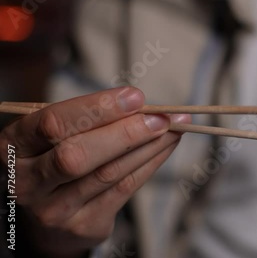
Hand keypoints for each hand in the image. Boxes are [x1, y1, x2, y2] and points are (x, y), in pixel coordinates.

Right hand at [0, 87, 189, 256]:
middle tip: (161, 117)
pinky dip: (150, 164)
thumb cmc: (54, 160)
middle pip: (78, 155)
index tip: (135, 97)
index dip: (97, 108)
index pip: (54, 123)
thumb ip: (87, 121)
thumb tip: (141, 105)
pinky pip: (124, 189)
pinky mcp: (84, 226)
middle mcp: (27, 182)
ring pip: (108, 173)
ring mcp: (54, 209)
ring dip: (149, 146)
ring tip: (174, 127)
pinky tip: (166, 147)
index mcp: (14, 147)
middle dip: (126, 132)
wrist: (45, 218)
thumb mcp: (54, 137)